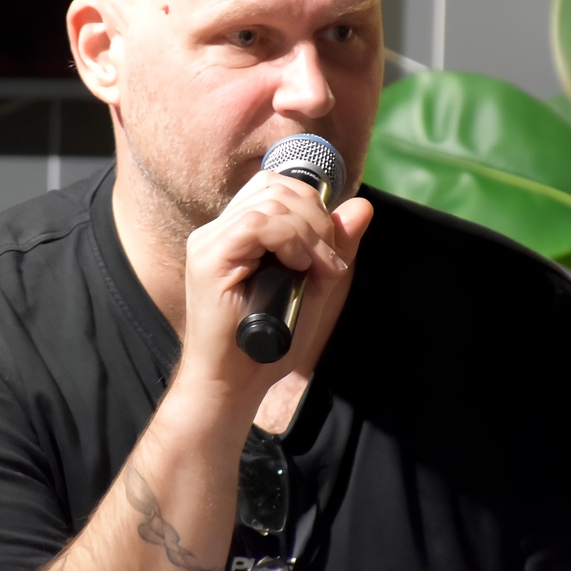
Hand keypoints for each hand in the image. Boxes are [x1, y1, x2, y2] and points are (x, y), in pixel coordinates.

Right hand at [175, 170, 372, 411]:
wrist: (236, 384)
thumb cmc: (268, 344)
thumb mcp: (314, 287)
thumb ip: (334, 247)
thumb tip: (362, 206)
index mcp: (235, 233)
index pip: (274, 185)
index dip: (311, 203)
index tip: (328, 246)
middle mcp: (217, 231)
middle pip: (274, 186)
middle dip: (316, 216)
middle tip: (328, 260)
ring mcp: (209, 243)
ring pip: (269, 203)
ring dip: (308, 232)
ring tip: (318, 268)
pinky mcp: (208, 259)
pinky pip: (255, 225)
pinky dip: (289, 239)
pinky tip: (298, 267)